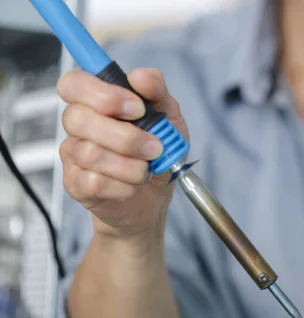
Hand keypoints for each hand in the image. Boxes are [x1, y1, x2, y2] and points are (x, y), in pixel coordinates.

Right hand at [57, 68, 188, 237]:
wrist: (157, 195)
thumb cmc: (158, 151)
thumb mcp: (169, 116)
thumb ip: (157, 90)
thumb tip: (140, 76)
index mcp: (96, 101)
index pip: (74, 83)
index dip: (103, 94)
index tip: (138, 108)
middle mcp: (78, 125)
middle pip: (78, 118)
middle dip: (126, 136)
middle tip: (155, 147)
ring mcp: (74, 155)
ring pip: (90, 153)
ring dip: (130, 164)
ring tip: (148, 168)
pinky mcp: (77, 185)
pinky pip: (94, 182)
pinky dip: (124, 185)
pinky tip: (134, 184)